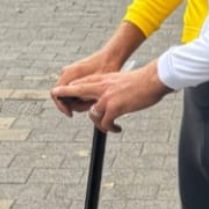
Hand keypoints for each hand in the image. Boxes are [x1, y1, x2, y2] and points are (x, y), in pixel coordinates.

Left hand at [51, 61, 172, 132]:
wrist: (153, 79)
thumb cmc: (140, 81)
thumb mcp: (119, 81)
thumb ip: (108, 88)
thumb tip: (105, 102)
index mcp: (102, 79)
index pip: (80, 83)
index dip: (72, 91)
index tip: (70, 98)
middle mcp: (100, 87)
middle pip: (75, 90)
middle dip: (63, 94)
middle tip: (55, 95)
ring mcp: (105, 97)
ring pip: (92, 115)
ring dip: (100, 124)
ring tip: (110, 127)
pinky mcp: (113, 107)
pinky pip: (105, 123)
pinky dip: (110, 129)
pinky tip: (118, 129)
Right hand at [52, 49, 122, 115]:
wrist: (111, 56)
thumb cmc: (105, 68)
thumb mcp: (94, 85)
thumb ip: (80, 96)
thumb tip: (73, 108)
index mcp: (68, 74)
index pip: (55, 95)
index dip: (61, 107)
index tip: (70, 114)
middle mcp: (66, 72)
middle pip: (61, 95)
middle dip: (72, 104)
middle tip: (86, 108)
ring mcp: (70, 72)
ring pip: (68, 92)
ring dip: (77, 100)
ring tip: (91, 103)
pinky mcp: (76, 74)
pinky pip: (73, 87)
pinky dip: (79, 95)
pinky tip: (91, 97)